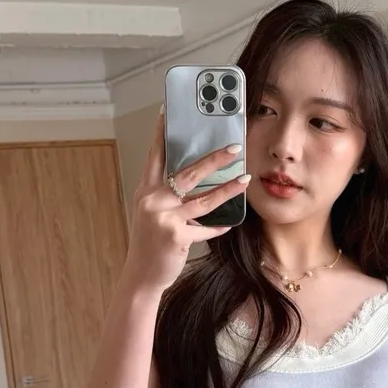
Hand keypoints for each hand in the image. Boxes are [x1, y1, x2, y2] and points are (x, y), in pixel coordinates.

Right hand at [124, 108, 250, 293]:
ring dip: (228, 189)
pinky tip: (228, 224)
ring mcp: (164, 218)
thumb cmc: (151, 244)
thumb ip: (169, 198)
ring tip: (245, 179)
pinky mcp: (176, 236)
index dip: (161, 133)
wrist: (141, 276)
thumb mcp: (154, 215)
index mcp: (146, 191)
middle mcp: (152, 200)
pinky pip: (205, 228)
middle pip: (188, 173)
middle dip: (214, 159)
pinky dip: (217, 227)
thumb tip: (197, 182)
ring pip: (203, 199)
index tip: (168, 111)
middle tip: (234, 147)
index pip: (155, 156)